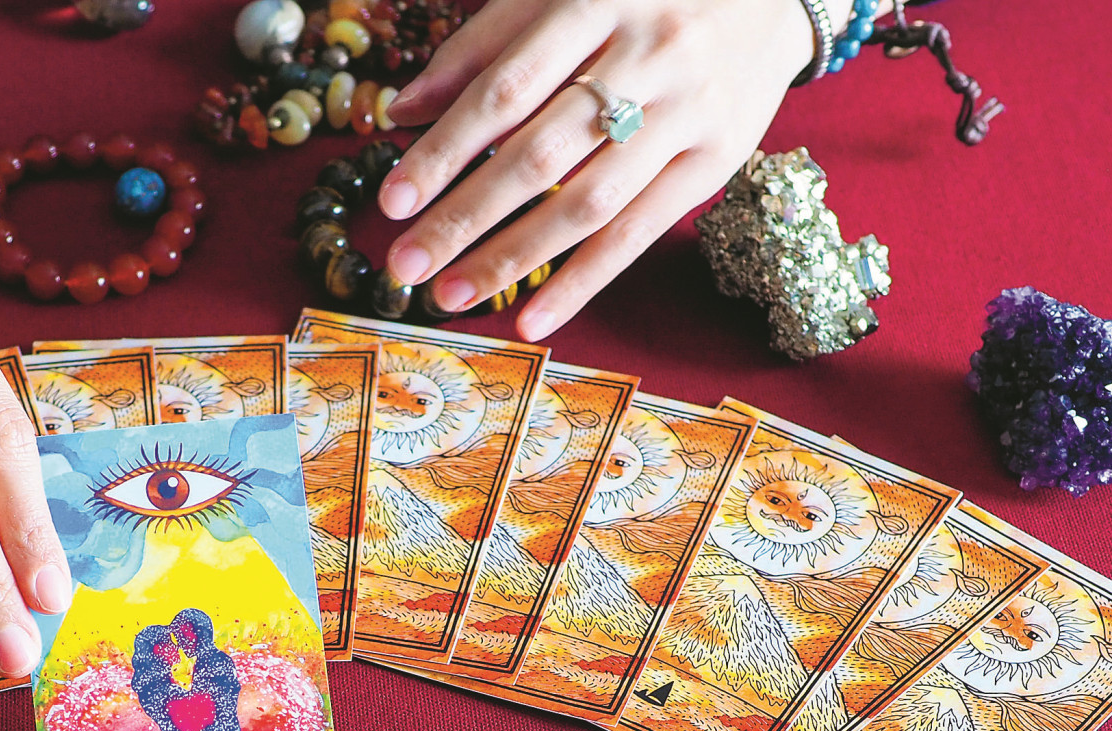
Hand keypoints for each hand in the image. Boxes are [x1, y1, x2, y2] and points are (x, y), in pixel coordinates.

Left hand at [376, 0, 845, 340]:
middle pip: (539, 152)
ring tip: (452, 294)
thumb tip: (402, 110)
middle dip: (464, 215)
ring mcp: (687, 112)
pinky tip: (535, 318)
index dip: (444, 149)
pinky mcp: (717, 159)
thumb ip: (482, 46)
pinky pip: (641, 231)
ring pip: (588, 201)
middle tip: (406, 264)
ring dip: (513, 257)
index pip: (504, 89)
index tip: (393, 201)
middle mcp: (646, 57)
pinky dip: (585, 280)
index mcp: (595, 1)